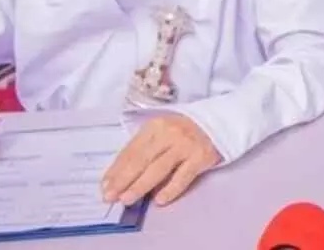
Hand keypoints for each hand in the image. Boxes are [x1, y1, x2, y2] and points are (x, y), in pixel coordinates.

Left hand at [102, 114, 219, 206]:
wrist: (217, 123)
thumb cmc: (183, 131)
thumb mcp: (161, 132)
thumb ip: (143, 149)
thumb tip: (120, 176)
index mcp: (154, 126)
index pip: (131, 150)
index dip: (116, 169)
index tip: (105, 185)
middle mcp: (169, 133)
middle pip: (141, 159)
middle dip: (123, 179)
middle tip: (111, 196)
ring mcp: (185, 145)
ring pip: (158, 168)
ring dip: (141, 186)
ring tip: (128, 199)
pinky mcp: (200, 157)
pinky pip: (182, 176)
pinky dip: (170, 189)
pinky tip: (159, 200)